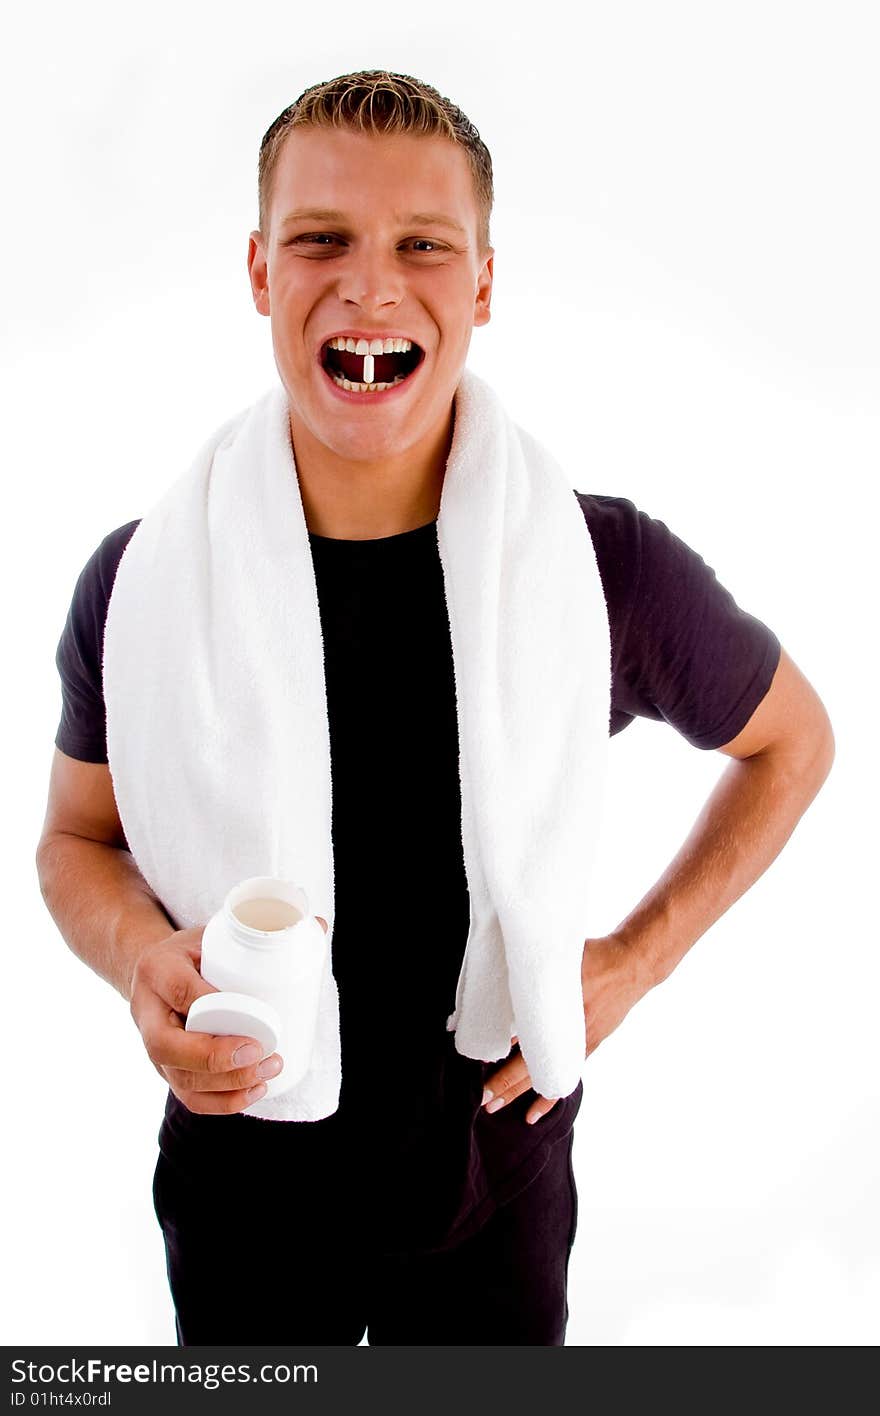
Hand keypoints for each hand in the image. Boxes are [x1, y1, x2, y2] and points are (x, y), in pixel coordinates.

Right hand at [129, 915, 330, 1113]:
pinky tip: (254, 1091)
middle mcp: (146, 1012)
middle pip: (168, 1047)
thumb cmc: (193, 952)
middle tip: (261, 1052)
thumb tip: (320, 925)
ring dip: (226, 1084)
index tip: (249, 1012)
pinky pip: (188, 1097)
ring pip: (179, 1078)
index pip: (178, 988)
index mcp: (157, 969)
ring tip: (268, 1071)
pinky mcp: (166, 1070)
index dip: (210, 1004)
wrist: (152, 973)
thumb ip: (259, 931)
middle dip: (215, 1057)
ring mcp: (153, 1046)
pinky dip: (222, 1102)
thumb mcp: (213, 932)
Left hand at [480, 933, 648, 1125]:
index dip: (500, 1048)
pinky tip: (531, 1115)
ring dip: (517, 1091)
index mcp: (557, 1007)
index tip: (480, 1061)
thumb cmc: (592, 957)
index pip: (522, 1035)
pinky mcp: (585, 1048)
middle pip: (529, 1063)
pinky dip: (547, 1097)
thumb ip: (534, 974)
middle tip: (480, 1095)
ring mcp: (576, 1043)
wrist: (629, 967)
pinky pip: (563, 1078)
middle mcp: (565, 1031)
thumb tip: (502, 992)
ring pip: (542, 1074)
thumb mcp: (561, 961)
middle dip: (503, 1080)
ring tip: (493, 1105)